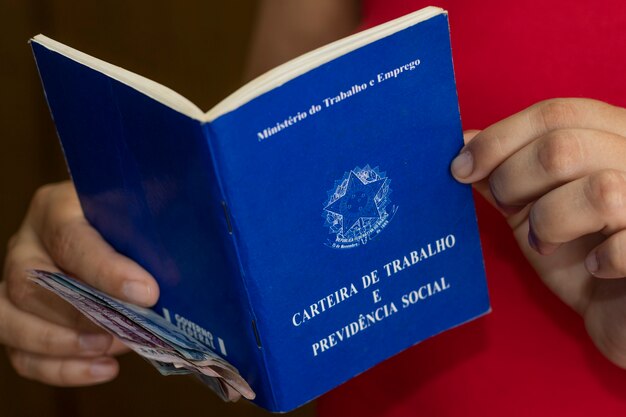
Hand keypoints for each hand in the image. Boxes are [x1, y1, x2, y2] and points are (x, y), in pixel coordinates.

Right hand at [2, 181, 158, 385]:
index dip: (106, 270)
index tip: (147, 293)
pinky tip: (105, 368)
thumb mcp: (140, 208)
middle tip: (131, 327)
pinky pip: (22, 354)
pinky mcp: (18, 320)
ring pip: (11, 320)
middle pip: (32, 284)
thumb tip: (190, 245)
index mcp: (56, 208)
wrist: (113, 229)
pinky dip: (61, 369)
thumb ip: (153, 222)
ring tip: (113, 347)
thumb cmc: (130, 219)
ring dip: (63, 343)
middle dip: (83, 313)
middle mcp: (27, 245)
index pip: (70, 240)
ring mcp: (14, 284)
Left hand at [451, 98, 625, 367]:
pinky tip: (594, 267)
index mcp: (612, 136)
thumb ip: (504, 172)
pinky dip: (600, 259)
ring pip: (599, 191)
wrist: (621, 310)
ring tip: (545, 242)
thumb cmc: (578, 254)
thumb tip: (462, 141)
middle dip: (513, 180)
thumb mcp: (533, 206)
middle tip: (507, 207)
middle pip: (564, 146)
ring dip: (550, 222)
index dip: (499, 139)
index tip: (460, 168)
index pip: (554, 114)